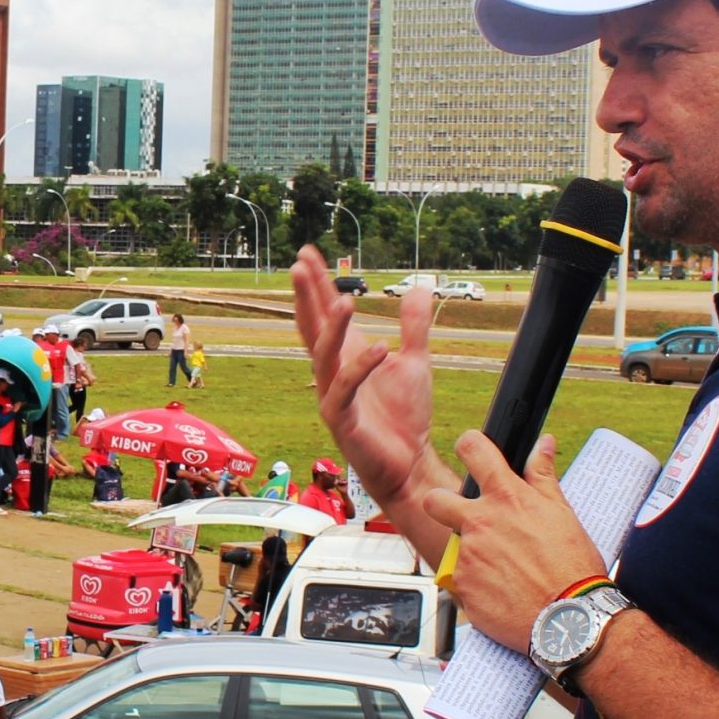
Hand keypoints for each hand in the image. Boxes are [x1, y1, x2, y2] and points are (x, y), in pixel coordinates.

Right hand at [291, 246, 446, 508]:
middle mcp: (332, 373)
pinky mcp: (342, 420)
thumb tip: (418, 287)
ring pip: (323, 356)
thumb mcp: (415, 362)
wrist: (409, 463)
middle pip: (312, 328)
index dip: (318, 286)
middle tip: (300, 265)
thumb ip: (414, 326)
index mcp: (346, 357)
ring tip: (345, 301)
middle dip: (307, 297)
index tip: (307, 255)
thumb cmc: (404, 418)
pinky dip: (361, 368)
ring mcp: (333, 396)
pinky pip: (346, 389)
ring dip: (331, 329)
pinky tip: (380, 349)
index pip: (326, 314)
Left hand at [421, 432, 604, 649]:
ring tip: (505, 569)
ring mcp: (467, 556)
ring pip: (455, 546)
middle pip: (434, 500)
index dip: (469, 445)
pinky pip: (461, 579)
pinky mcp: (461, 586)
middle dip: (442, 504)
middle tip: (464, 518)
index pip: (473, 450)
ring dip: (473, 553)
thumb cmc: (573, 567)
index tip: (471, 450)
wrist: (571, 619)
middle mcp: (480, 523)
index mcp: (507, 499)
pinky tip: (502, 590)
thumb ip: (543, 476)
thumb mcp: (562, 514)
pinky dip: (477, 583)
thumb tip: (542, 444)